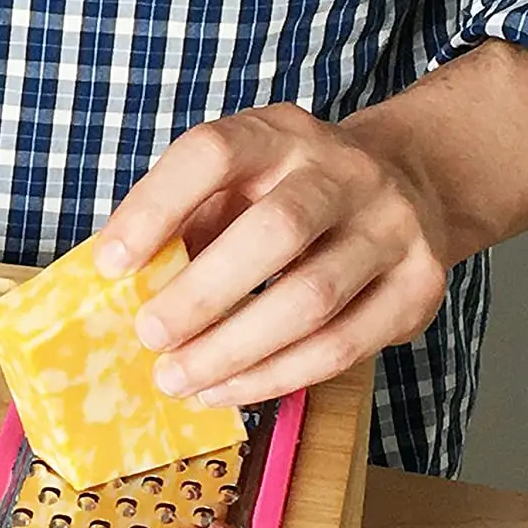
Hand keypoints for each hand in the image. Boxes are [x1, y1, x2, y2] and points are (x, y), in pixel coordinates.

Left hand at [93, 102, 450, 406]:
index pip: (214, 153)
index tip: (111, 264)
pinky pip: (340, 347)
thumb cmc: (287, 198)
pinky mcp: (416, 287)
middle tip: (150, 337)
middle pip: (277, 231)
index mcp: (280, 135)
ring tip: (177, 380)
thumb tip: (118, 291)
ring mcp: (391, 228)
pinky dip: (274, 378)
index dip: (156, 207)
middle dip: (202, 295)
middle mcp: (345, 171)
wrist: (411, 186)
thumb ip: (183, 226)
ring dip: (233, 351)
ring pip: (311, 299)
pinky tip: (226, 391)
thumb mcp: (234, 189)